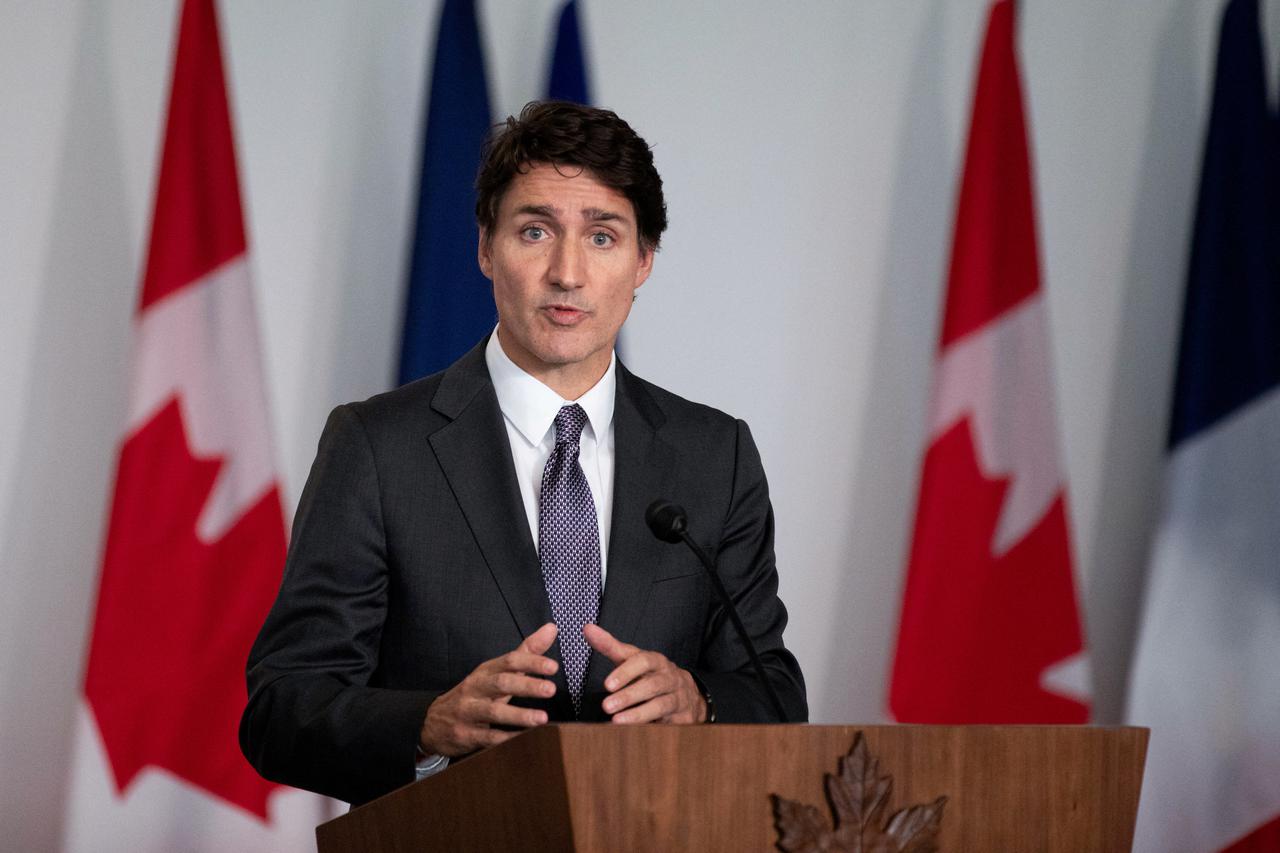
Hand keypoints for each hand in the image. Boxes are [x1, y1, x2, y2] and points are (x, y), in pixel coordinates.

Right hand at [419, 622, 558, 756]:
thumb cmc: (473, 694)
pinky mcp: (466, 735)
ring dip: (519, 715)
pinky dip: (506, 739)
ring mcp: (468, 712)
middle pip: (501, 683)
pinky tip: (524, 739)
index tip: (553, 667)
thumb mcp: (495, 672)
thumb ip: (525, 652)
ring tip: (542, 718)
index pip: (509, 661)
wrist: (433, 723)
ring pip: (493, 712)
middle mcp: (475, 688)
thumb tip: (551, 628)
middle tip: (551, 689)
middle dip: (526, 686)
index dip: (531, 662)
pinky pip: (488, 737)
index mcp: (485, 671)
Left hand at [584, 623, 706, 724]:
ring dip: (638, 714)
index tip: (607, 684)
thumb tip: (587, 628)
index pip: (644, 661)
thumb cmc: (651, 674)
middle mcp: (669, 678)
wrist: (687, 695)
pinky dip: (650, 728)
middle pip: (652, 685)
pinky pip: (668, 725)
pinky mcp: (683, 718)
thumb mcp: (633, 659)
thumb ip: (610, 646)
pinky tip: (632, 733)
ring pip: (660, 706)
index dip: (626, 672)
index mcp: (657, 661)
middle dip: (629, 696)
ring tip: (616, 722)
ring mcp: (678, 698)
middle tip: (606, 706)